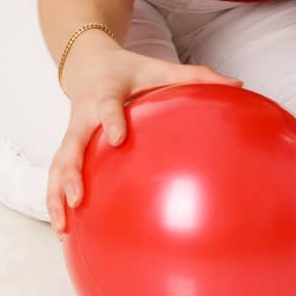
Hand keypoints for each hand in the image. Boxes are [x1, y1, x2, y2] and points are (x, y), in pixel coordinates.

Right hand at [46, 41, 243, 235]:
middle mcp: (83, 115)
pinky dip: (56, 200)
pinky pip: (57, 175)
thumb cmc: (130, 70)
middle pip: (70, 145)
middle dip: (70, 172)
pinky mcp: (68, 148)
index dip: (111, 120)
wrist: (89, 64)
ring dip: (56, 196)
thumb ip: (196, 77)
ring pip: (57, 165)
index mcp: (106, 93)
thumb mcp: (160, 67)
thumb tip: (238, 85)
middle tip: (77, 197)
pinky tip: (65, 230)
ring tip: (63, 227)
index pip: (106, 106)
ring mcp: (72, 133)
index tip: (118, 137)